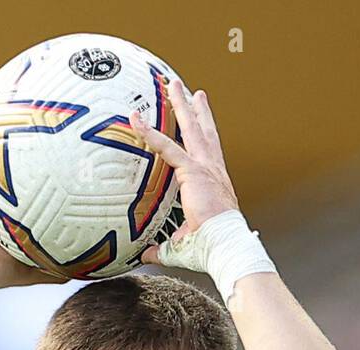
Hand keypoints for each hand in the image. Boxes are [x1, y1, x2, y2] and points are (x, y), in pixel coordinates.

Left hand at [128, 78, 240, 266]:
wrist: (223, 246)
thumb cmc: (208, 249)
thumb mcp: (180, 246)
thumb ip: (160, 248)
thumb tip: (144, 255)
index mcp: (213, 183)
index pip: (206, 152)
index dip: (202, 134)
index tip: (199, 119)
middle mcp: (212, 170)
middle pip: (202, 132)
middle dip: (194, 110)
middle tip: (189, 90)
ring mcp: (204, 168)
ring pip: (190, 129)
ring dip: (181, 105)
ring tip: (174, 84)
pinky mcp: (193, 171)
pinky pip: (167, 147)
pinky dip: (150, 133)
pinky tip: (136, 120)